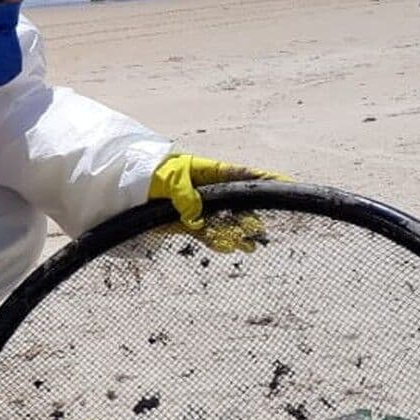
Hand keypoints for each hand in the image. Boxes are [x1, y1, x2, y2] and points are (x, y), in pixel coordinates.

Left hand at [149, 153, 282, 252]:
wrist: (132, 185)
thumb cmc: (156, 172)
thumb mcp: (171, 178)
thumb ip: (185, 196)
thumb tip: (196, 217)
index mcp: (212, 173)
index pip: (244, 176)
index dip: (265, 180)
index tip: (286, 184)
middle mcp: (212, 191)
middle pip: (239, 204)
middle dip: (251, 217)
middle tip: (260, 231)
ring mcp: (202, 207)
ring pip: (226, 221)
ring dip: (238, 233)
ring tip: (249, 246)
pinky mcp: (189, 222)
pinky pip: (208, 233)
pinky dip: (217, 241)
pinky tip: (228, 247)